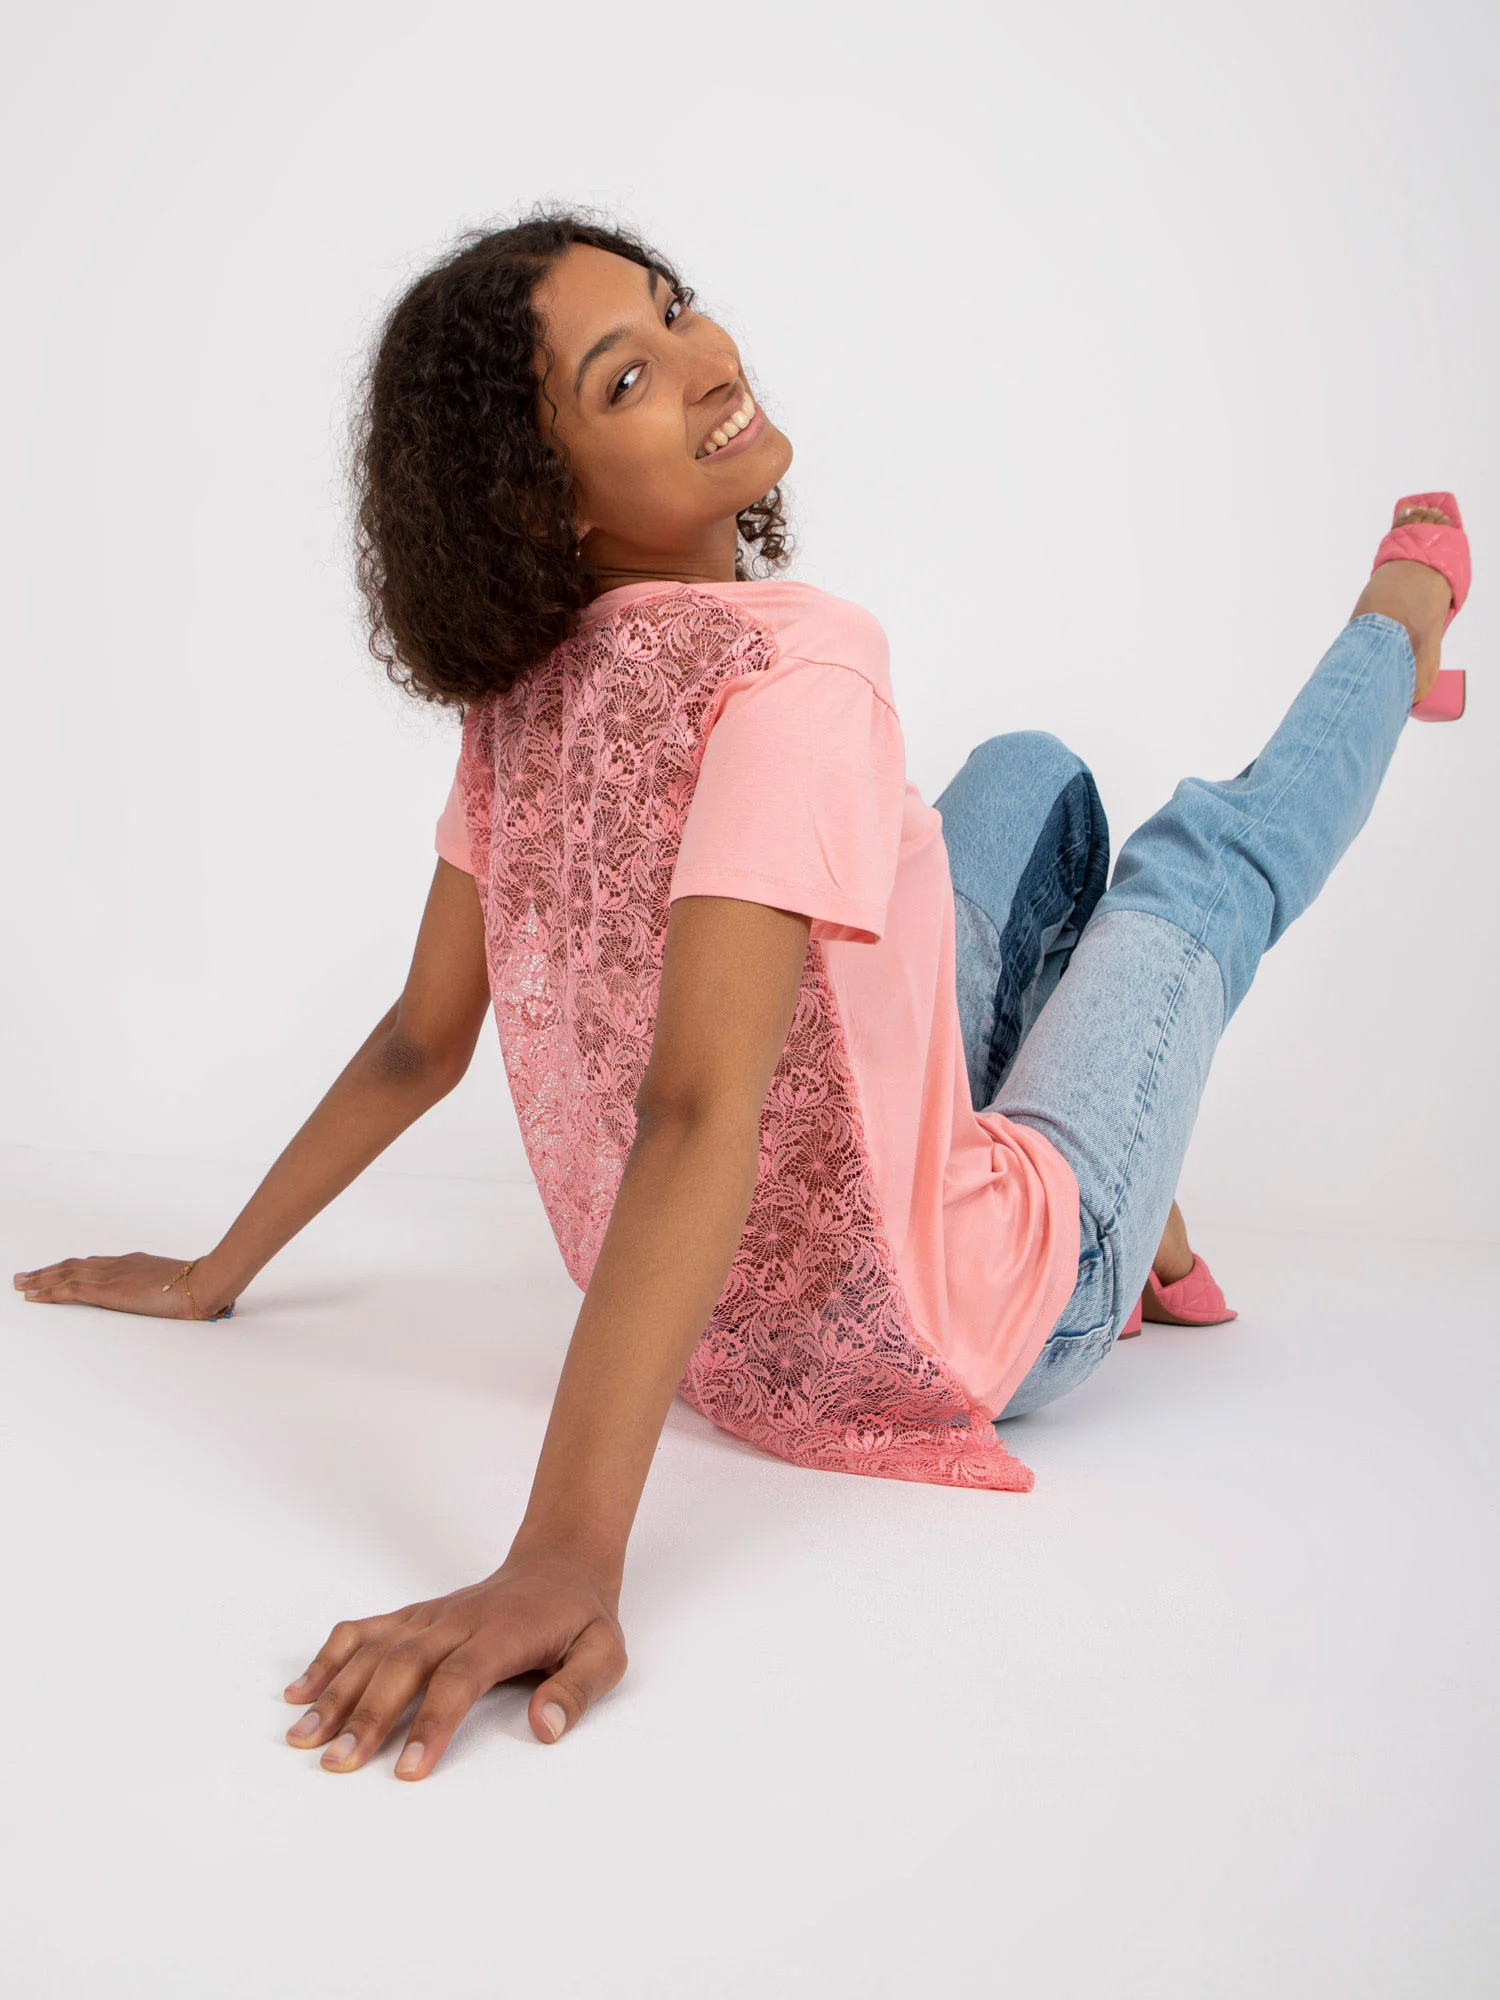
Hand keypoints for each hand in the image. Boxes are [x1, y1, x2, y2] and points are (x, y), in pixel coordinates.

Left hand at [11, 1252, 228, 1319]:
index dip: (70, 1269)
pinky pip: (69, 1290)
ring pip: (65, 1274)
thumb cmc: (198, 1286)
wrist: (204, 1282)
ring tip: (20, 1283)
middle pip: (73, 1266)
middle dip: (46, 1271)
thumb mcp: (175, 1285)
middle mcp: (118, 1265)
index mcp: (133, 1263)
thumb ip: (161, 1288)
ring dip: (39, 1279)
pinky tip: (34, 1296)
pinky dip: (48, 1292)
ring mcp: (112, 1276)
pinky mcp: (108, 1291)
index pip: (92, 1264)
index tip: (54, 1272)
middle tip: (24, 1276)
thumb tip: (164, 1297)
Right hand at [282, 1552, 627, 1778]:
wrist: (560, 1564)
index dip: (431, 1722)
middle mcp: (456, 1621)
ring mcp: (430, 1616)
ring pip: (374, 1649)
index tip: (407, 1770)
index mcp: (502, 1634)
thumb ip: (576, 1691)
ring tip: (302, 1738)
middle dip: (367, 1717)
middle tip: (336, 1766)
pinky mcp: (414, 1616)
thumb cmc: (580, 1618)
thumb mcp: (604, 1654)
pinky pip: (365, 1631)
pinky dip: (329, 1658)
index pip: (458, 1679)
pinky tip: (300, 1692)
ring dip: (336, 1692)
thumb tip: (544, 1729)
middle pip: (402, 1666)